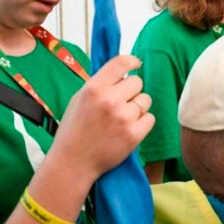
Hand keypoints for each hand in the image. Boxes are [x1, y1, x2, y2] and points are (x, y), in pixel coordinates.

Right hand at [47, 55, 153, 183]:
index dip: (132, 61)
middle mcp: (109, 100)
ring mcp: (123, 118)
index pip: (121, 63)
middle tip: (120, 104)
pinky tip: (128, 129)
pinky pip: (150, 119)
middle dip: (131, 91)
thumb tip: (123, 72)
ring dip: (138, 107)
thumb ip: (100, 84)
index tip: (136, 64)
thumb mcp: (79, 99)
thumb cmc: (75, 130)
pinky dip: (142, 123)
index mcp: (94, 88)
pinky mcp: (133, 135)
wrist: (73, 162)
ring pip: (145, 100)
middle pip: (137, 82)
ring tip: (122, 119)